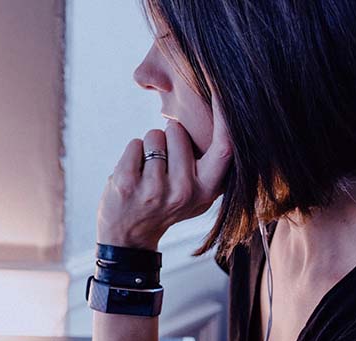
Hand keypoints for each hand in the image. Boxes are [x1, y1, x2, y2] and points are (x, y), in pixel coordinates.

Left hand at [96, 97, 231, 249]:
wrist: (128, 237)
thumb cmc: (167, 205)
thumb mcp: (198, 192)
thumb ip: (212, 163)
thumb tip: (227, 115)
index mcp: (208, 190)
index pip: (225, 146)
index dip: (226, 115)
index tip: (224, 88)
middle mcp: (185, 191)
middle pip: (178, 130)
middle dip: (169, 135)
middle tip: (164, 165)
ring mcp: (155, 189)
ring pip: (155, 135)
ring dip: (149, 147)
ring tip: (148, 173)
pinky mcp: (128, 184)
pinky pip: (135, 144)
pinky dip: (132, 153)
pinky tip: (133, 176)